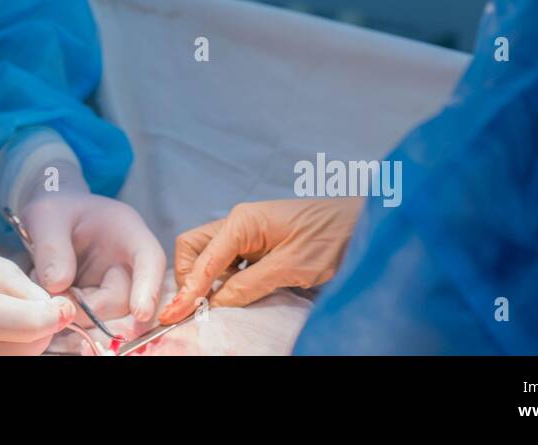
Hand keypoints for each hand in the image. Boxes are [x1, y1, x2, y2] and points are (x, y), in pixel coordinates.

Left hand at [20, 188, 166, 328]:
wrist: (47, 219)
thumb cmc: (53, 210)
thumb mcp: (46, 217)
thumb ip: (51, 248)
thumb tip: (58, 286)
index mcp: (126, 230)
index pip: (150, 259)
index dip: (149, 287)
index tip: (141, 313)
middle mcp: (126, 261)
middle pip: (126, 296)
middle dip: (92, 306)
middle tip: (54, 297)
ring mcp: (112, 283)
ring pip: (105, 311)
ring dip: (74, 309)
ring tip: (42, 283)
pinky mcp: (97, 299)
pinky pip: (88, 316)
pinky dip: (67, 311)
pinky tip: (47, 292)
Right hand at [159, 198, 362, 322]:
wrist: (362, 224)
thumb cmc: (332, 238)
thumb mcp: (292, 267)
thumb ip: (251, 285)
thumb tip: (217, 302)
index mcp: (242, 221)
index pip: (202, 258)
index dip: (188, 289)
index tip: (175, 314)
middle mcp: (239, 223)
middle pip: (194, 248)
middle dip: (190, 277)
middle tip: (196, 306)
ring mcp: (248, 232)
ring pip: (209, 256)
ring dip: (206, 281)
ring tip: (212, 305)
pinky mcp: (259, 244)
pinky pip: (229, 262)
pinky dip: (223, 280)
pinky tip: (233, 296)